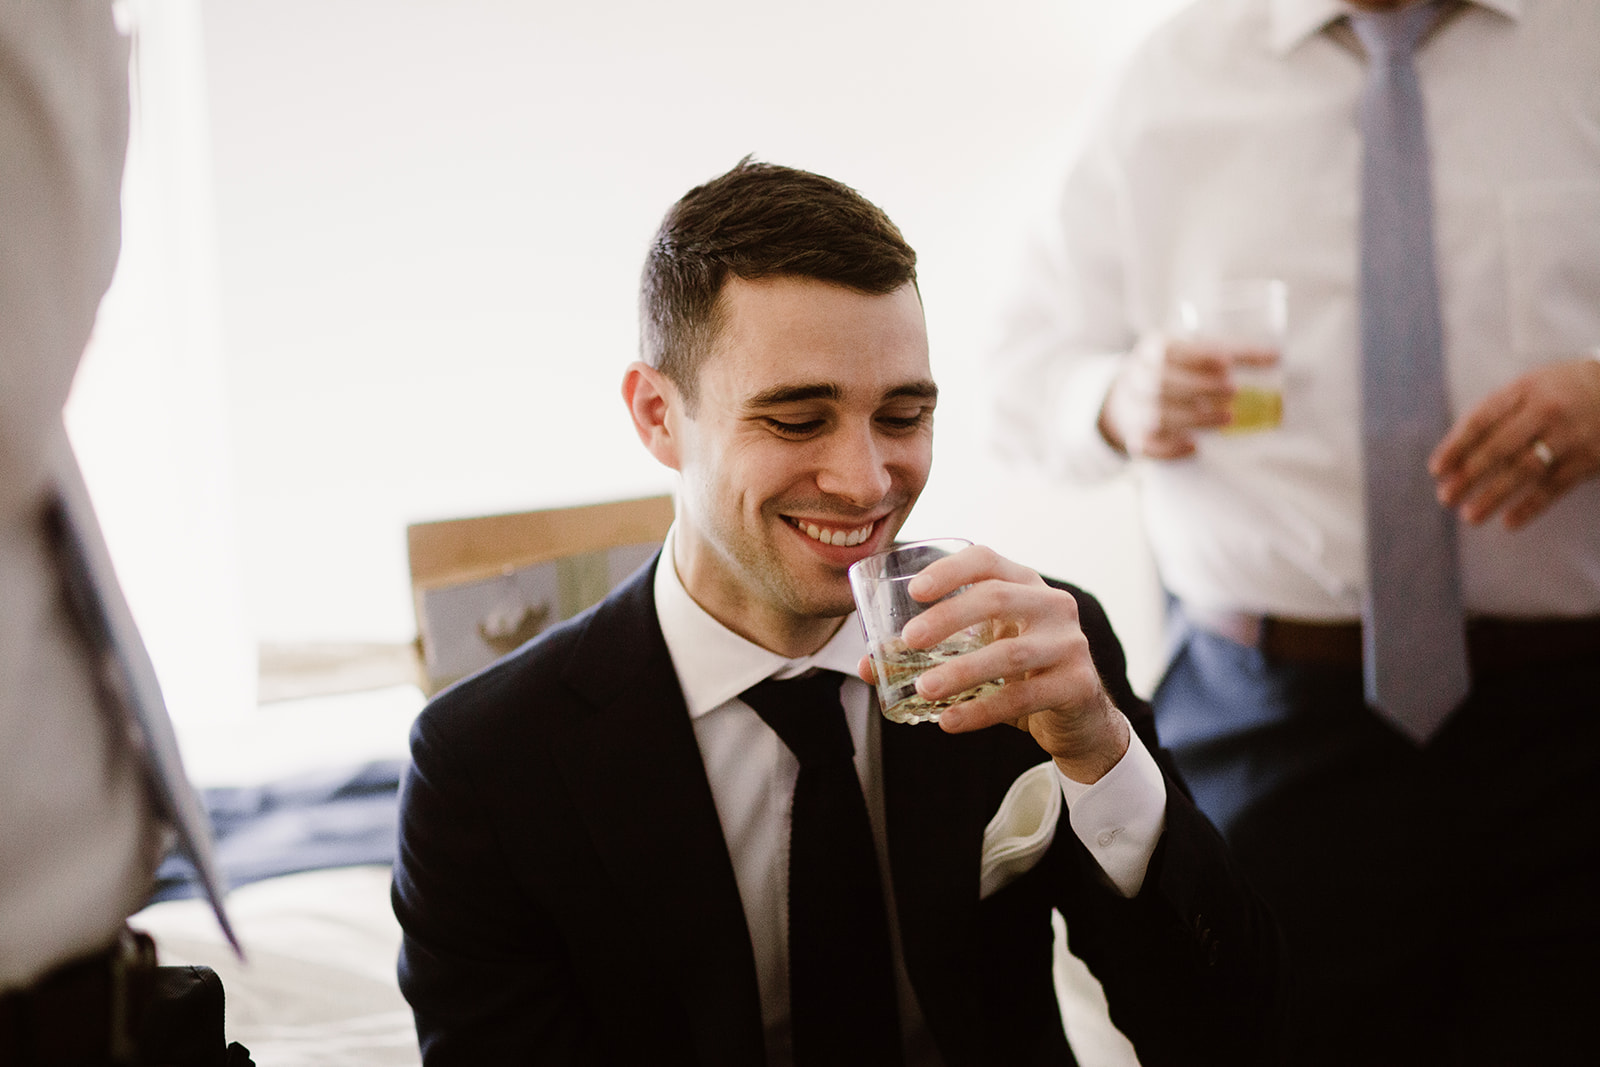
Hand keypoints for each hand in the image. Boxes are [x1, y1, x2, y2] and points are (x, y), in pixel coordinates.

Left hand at [855, 544, 1128, 782]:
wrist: (1080, 719)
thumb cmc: (1020, 674)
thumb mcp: (979, 653)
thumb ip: (930, 654)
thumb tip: (867, 665)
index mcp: (1024, 584)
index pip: (986, 560)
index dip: (950, 570)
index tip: (914, 590)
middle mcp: (1052, 605)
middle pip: (997, 597)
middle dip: (948, 617)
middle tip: (908, 640)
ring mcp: (1069, 643)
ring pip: (1010, 653)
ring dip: (961, 671)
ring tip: (924, 689)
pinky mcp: (1077, 684)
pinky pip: (1024, 697)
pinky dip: (982, 711)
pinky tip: (950, 722)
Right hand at [1098, 334, 1275, 458]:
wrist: (1127, 398)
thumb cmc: (1174, 371)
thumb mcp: (1193, 353)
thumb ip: (1232, 353)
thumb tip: (1276, 357)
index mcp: (1150, 351)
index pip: (1167, 351)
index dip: (1196, 357)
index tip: (1227, 362)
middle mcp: (1136, 379)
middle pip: (1162, 383)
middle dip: (1200, 387)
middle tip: (1235, 392)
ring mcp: (1132, 410)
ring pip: (1158, 416)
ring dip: (1195, 418)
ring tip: (1228, 419)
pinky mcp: (1134, 437)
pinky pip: (1148, 445)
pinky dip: (1171, 448)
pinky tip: (1194, 446)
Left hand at [1429, 358, 1599, 529]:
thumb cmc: (1559, 392)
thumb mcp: (1529, 388)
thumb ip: (1495, 414)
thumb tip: (1454, 454)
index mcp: (1525, 389)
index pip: (1481, 420)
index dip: (1455, 447)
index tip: (1436, 471)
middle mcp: (1547, 411)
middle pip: (1500, 448)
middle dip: (1469, 476)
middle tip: (1446, 498)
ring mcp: (1571, 435)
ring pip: (1525, 470)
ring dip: (1494, 496)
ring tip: (1469, 516)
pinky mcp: (1591, 458)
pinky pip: (1555, 487)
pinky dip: (1530, 507)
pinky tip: (1509, 522)